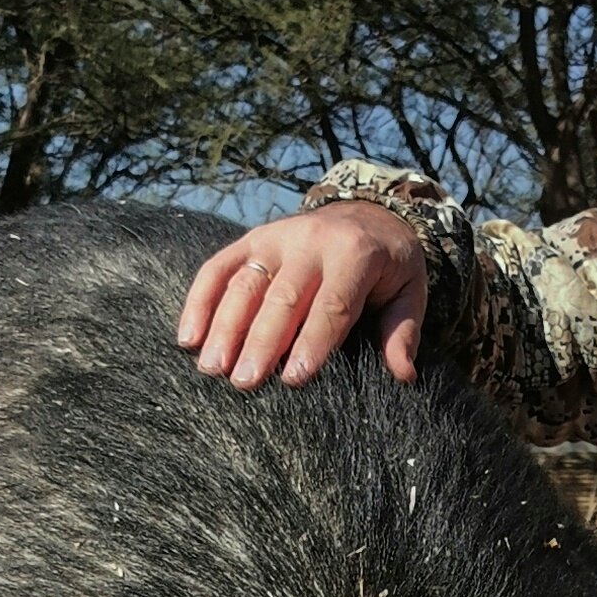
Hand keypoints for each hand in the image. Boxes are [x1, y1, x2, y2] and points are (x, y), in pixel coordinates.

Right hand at [177, 205, 428, 389]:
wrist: (368, 213)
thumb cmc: (389, 265)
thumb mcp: (409, 291)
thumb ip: (402, 331)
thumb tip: (403, 375)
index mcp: (355, 254)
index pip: (331, 304)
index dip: (313, 341)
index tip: (293, 378)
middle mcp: (311, 241)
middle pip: (282, 297)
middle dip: (261, 342)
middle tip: (244, 383)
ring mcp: (275, 238)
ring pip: (244, 284)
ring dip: (224, 328)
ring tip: (211, 369)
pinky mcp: (251, 240)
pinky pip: (218, 268)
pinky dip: (199, 302)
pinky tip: (188, 338)